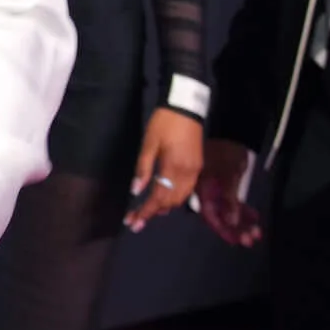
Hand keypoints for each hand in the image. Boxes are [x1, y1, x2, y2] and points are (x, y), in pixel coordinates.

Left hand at [126, 109, 203, 229]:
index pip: (158, 197)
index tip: (132, 222)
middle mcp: (187, 174)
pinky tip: (164, 198)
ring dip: (165, 207)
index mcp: (173, 168)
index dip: (145, 211)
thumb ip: (143, 168)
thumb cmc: (163, 123)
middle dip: (153, 213)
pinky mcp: (197, 167)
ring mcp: (195, 171)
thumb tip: (136, 191)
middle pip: (171, 202)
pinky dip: (175, 198)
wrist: (186, 108)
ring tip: (147, 212)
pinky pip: (187, 190)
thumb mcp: (149, 143)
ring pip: (180, 198)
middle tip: (136, 220)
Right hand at [196, 138, 261, 246]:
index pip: (211, 215)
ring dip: (242, 223)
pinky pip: (234, 204)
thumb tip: (231, 221)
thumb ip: (229, 198)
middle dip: (235, 230)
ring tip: (256, 233)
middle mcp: (208, 193)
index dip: (223, 229)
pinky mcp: (225, 187)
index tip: (236, 240)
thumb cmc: (226, 152)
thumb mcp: (228, 174)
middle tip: (250, 239)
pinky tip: (255, 218)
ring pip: (229, 212)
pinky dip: (244, 211)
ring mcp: (217, 191)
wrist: (231, 134)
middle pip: (220, 217)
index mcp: (203, 190)